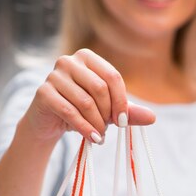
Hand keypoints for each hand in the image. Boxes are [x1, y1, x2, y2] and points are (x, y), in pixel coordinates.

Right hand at [23, 48, 155, 143]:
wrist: (49, 122)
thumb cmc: (82, 111)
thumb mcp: (108, 110)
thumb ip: (129, 112)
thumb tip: (152, 117)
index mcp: (87, 57)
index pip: (112, 77)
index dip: (121, 101)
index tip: (123, 121)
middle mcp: (68, 61)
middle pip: (100, 88)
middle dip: (108, 113)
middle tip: (107, 127)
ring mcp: (53, 75)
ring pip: (86, 102)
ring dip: (97, 123)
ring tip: (99, 133)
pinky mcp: (43, 92)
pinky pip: (70, 112)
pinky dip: (85, 128)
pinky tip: (94, 139)